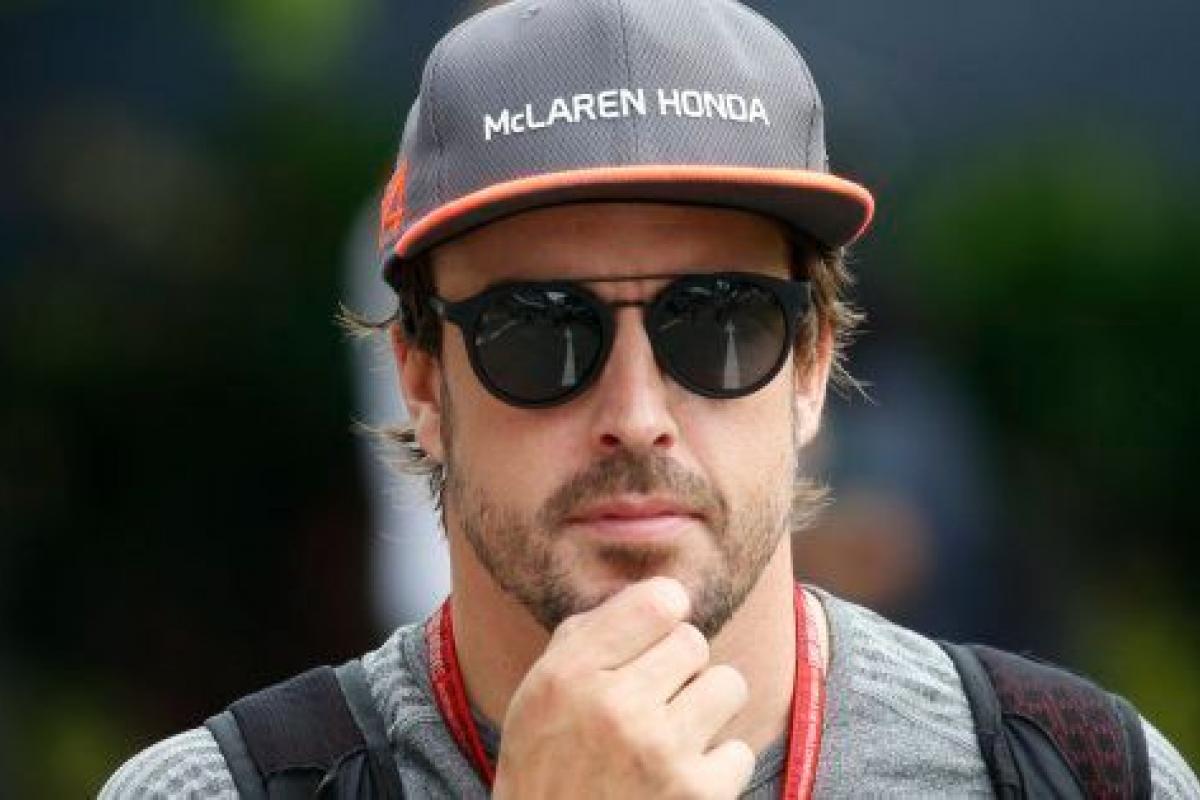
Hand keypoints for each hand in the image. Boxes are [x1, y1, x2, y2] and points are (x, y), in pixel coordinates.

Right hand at [492, 578, 753, 798]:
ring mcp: (661, 753)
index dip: (664, 613)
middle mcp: (615, 708)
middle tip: (653, 701)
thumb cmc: (547, 770)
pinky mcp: (699, 796)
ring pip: (727, 685)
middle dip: (679, 668)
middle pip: (694, 641)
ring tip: (672, 736)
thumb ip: (588, 636)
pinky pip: (739, 751)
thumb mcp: (538, 696)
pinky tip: (679, 783)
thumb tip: (658, 593)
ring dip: (705, 709)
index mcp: (569, 676)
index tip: (656, 635)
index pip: (658, 601)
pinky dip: (715, 769)